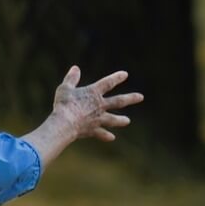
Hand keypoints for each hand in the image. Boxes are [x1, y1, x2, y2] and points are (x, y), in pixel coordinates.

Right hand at [21, 67, 143, 169]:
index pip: (108, 83)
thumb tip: (75, 68)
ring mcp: (98, 119)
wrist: (65, 123)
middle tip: (141, 97)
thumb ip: (72, 78)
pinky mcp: (93, 130)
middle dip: (130, 98)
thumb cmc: (64, 104)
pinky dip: (106, 135)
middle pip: (118, 101)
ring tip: (128, 121)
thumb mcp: (65, 88)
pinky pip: (101, 133)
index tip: (125, 75)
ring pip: (113, 119)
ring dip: (121, 120)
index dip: (116, 78)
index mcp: (93, 93)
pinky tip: (111, 137)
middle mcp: (99, 106)